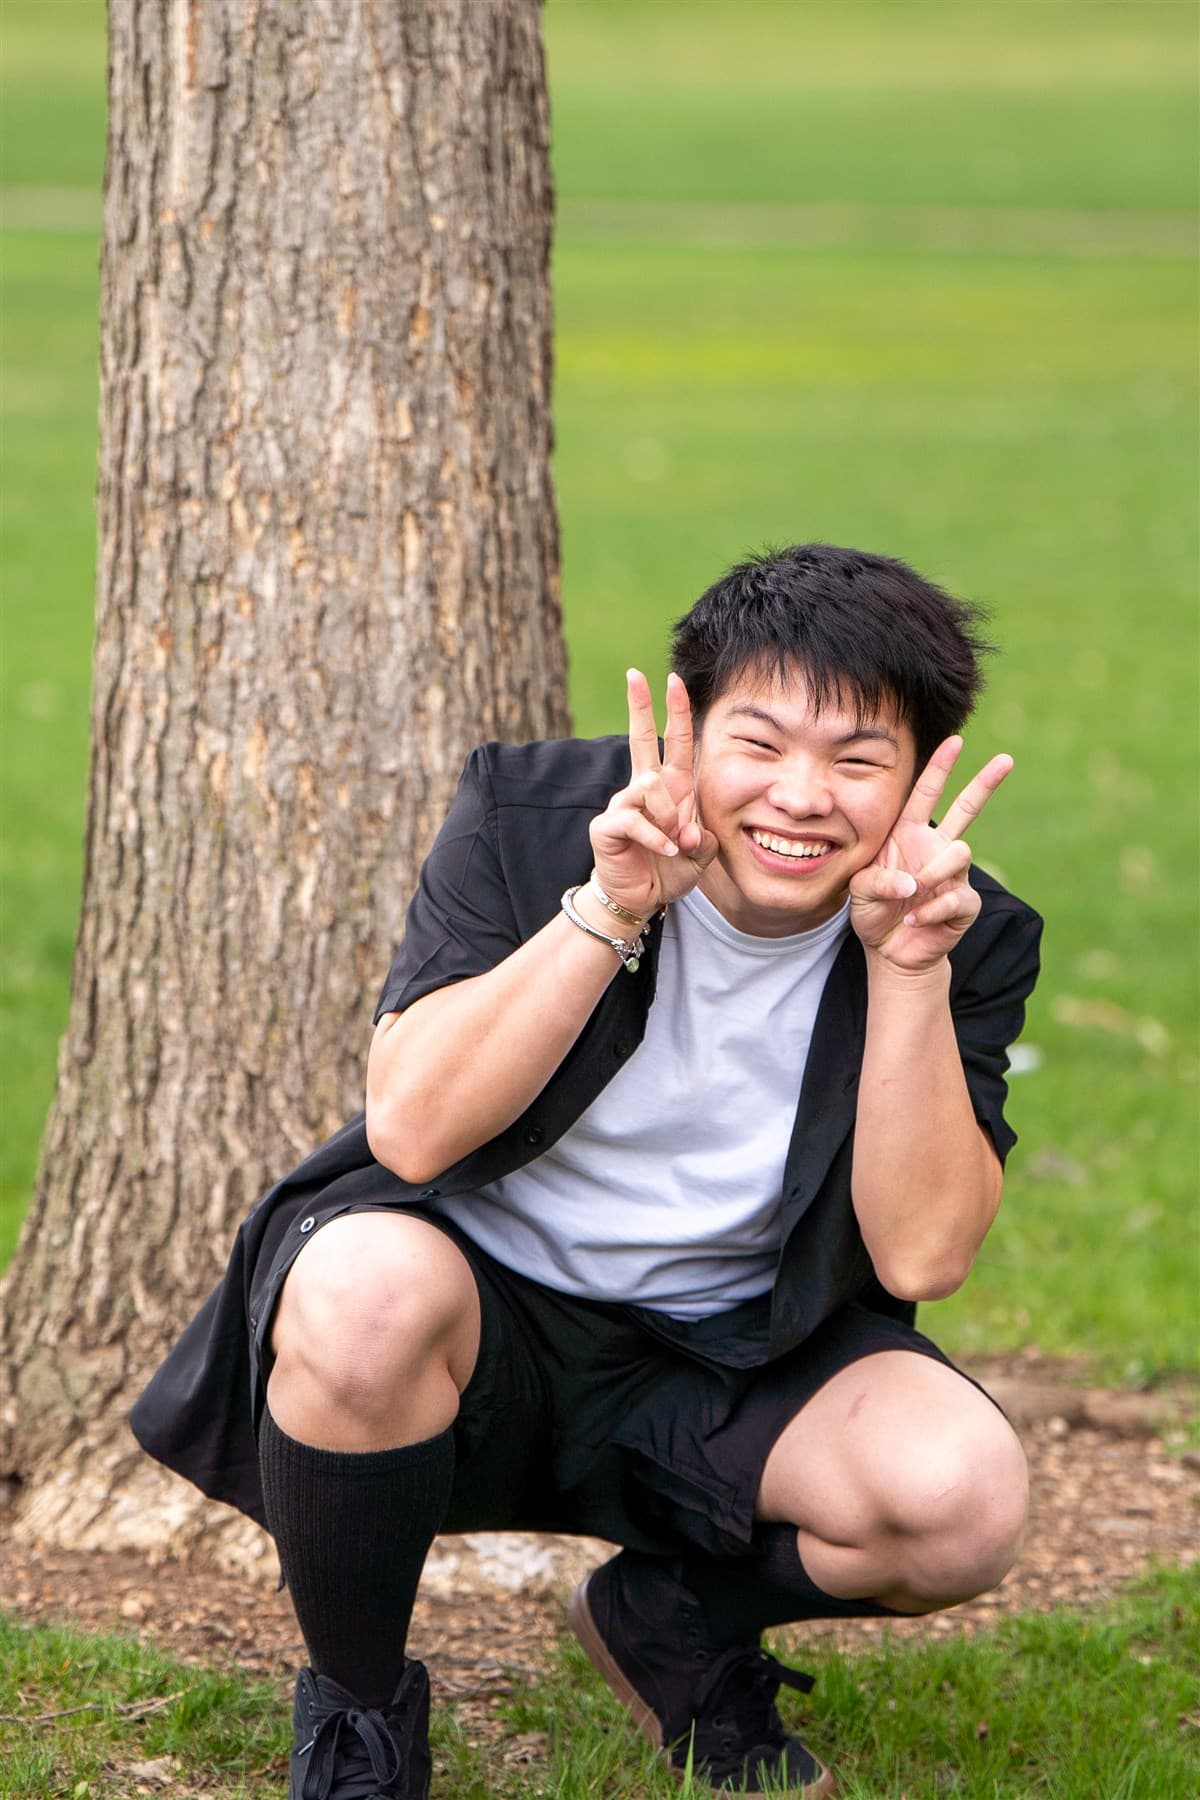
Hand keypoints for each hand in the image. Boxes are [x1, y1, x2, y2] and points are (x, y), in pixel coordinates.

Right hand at [588, 669, 718, 918]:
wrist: (639, 899)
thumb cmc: (668, 870)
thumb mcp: (699, 854)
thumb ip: (703, 837)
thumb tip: (689, 830)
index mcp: (670, 788)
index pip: (674, 742)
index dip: (675, 711)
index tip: (673, 680)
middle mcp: (643, 789)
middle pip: (641, 738)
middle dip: (640, 705)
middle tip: (635, 674)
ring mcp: (623, 804)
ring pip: (650, 786)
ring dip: (670, 816)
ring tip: (675, 842)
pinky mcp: (607, 825)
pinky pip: (635, 819)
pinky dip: (656, 837)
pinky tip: (667, 852)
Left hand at [850, 737, 1012, 973]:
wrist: (890, 951)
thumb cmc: (874, 912)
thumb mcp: (860, 890)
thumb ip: (878, 880)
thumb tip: (913, 883)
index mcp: (908, 834)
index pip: (926, 794)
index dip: (940, 768)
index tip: (955, 740)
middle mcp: (935, 848)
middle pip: (967, 809)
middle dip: (985, 783)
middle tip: (1006, 760)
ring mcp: (953, 875)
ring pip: (960, 853)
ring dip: (934, 873)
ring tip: (913, 893)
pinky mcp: (964, 903)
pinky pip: (955, 897)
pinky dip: (931, 911)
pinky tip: (914, 920)